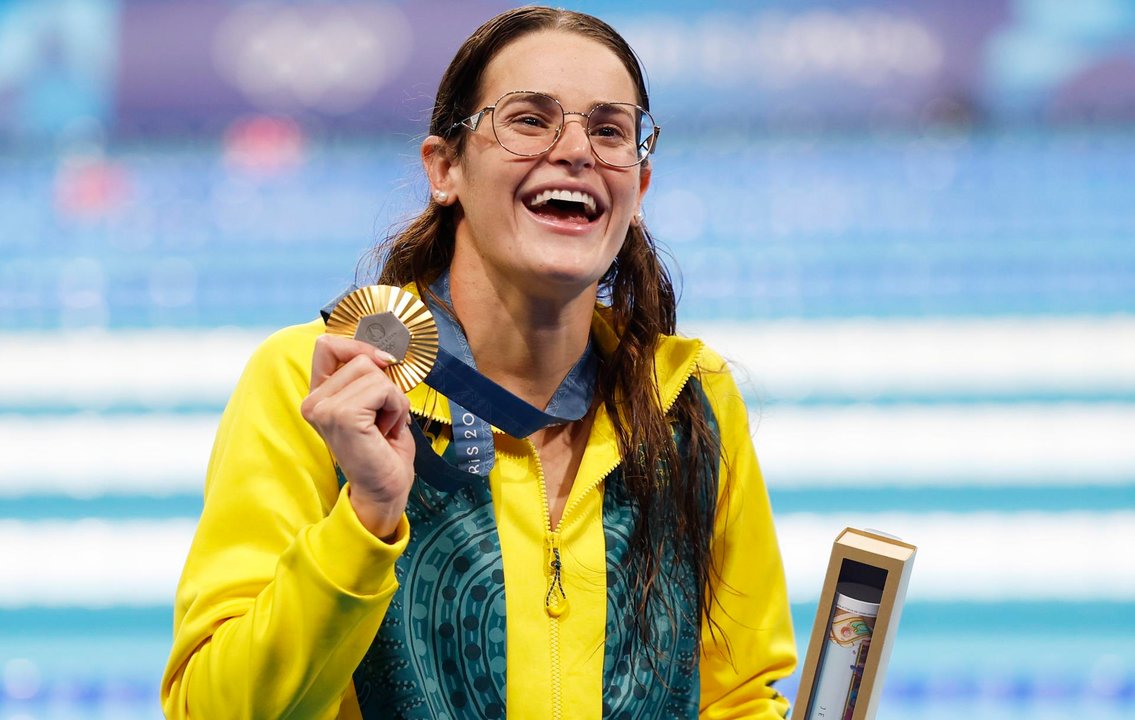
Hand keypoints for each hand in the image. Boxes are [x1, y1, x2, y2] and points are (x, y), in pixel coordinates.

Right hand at [301, 334, 414, 538]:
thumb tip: (384, 349)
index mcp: (319, 395)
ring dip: (393, 399)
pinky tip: (386, 431)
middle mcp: (313, 401)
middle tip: (383, 417)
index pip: (327, 345)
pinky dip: (396, 407)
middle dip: (385, 385)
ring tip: (384, 426)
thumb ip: (369, 374)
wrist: (385, 490)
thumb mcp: (375, 402)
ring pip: (374, 372)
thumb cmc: (384, 450)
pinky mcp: (340, 416)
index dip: (360, 347)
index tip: (383, 364)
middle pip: (360, 358)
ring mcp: (323, 408)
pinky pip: (383, 389)